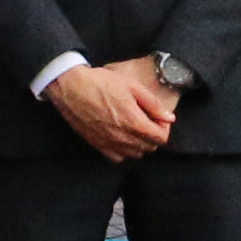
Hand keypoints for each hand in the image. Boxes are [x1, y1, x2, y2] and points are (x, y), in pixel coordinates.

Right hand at [47, 58, 179, 163]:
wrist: (71, 88)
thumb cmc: (102, 83)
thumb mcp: (132, 86)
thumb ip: (153, 104)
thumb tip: (169, 118)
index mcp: (135, 123)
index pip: (161, 138)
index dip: (164, 128)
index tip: (158, 118)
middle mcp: (123, 139)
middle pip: (149, 147)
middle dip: (153, 135)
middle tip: (148, 120)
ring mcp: (109, 144)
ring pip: (135, 154)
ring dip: (139, 144)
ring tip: (134, 128)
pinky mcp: (97, 145)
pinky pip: (117, 157)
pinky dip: (123, 150)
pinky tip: (120, 136)